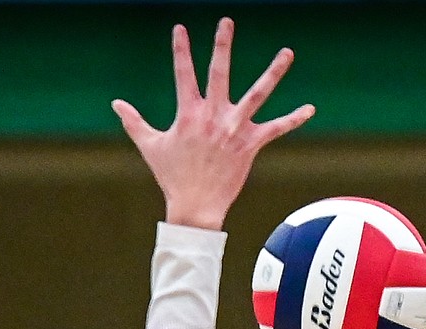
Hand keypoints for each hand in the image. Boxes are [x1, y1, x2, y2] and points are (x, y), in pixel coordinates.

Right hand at [113, 17, 313, 231]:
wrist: (195, 208)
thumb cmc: (172, 177)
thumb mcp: (150, 146)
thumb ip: (134, 122)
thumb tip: (115, 103)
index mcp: (189, 114)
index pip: (183, 74)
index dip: (180, 50)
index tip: (180, 29)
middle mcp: (213, 117)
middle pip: (220, 73)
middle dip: (222, 46)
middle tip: (227, 22)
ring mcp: (234, 129)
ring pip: (258, 94)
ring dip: (273, 72)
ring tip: (287, 52)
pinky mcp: (250, 145)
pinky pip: (277, 129)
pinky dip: (293, 119)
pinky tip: (310, 108)